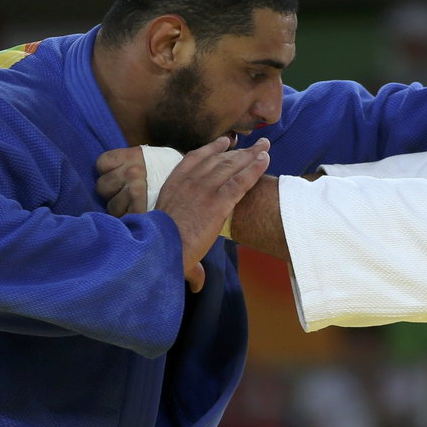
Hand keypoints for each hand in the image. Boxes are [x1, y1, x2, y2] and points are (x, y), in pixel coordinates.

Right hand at [97, 138, 269, 292]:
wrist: (161, 247)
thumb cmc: (161, 245)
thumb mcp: (166, 239)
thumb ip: (187, 257)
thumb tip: (196, 284)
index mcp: (174, 185)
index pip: (194, 159)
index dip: (211, 149)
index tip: (223, 142)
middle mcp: (190, 182)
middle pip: (218, 160)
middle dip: (238, 151)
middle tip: (253, 144)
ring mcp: (205, 190)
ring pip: (232, 167)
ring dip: (250, 155)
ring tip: (264, 147)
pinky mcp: (219, 201)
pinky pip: (241, 181)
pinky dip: (254, 168)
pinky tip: (265, 160)